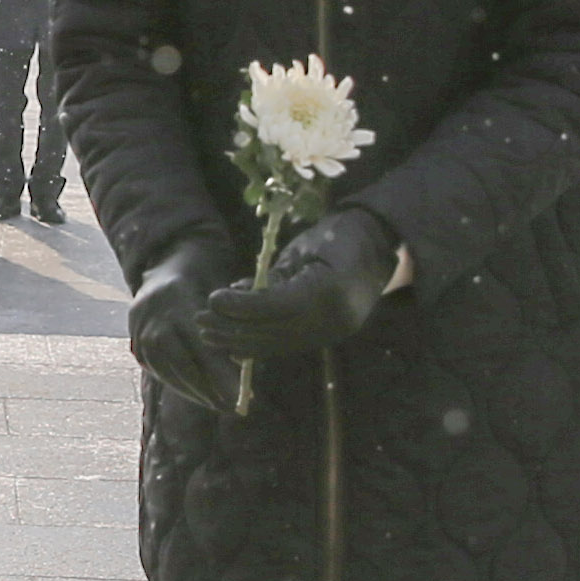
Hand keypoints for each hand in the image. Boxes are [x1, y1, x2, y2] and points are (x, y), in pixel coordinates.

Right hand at [127, 236, 245, 415]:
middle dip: (209, 390)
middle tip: (233, 407)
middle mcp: (154, 317)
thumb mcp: (220, 296)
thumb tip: (249, 369)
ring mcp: (140, 332)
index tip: (241, 397)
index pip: (202, 346)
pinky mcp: (135, 346)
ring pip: (168, 371)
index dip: (222, 375)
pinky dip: (179, 386)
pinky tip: (198, 394)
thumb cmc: (203, 284)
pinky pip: (158, 372)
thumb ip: (230, 326)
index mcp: (179, 300)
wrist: (163, 275)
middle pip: (183, 364)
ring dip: (194, 392)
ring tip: (218, 405)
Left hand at [201, 208, 399, 365]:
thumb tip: (233, 297)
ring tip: (210, 333)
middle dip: (233, 328)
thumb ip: (271, 275)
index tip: (212, 299)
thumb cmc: (337, 235)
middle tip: (201, 320)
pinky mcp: (329, 337)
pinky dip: (259, 345)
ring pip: (277, 345)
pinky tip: (234, 344)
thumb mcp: (301, 248)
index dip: (240, 306)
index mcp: (329, 290)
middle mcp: (333, 319)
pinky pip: (287, 346)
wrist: (379, 245)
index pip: (275, 306)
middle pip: (273, 332)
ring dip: (240, 341)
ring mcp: (333, 333)